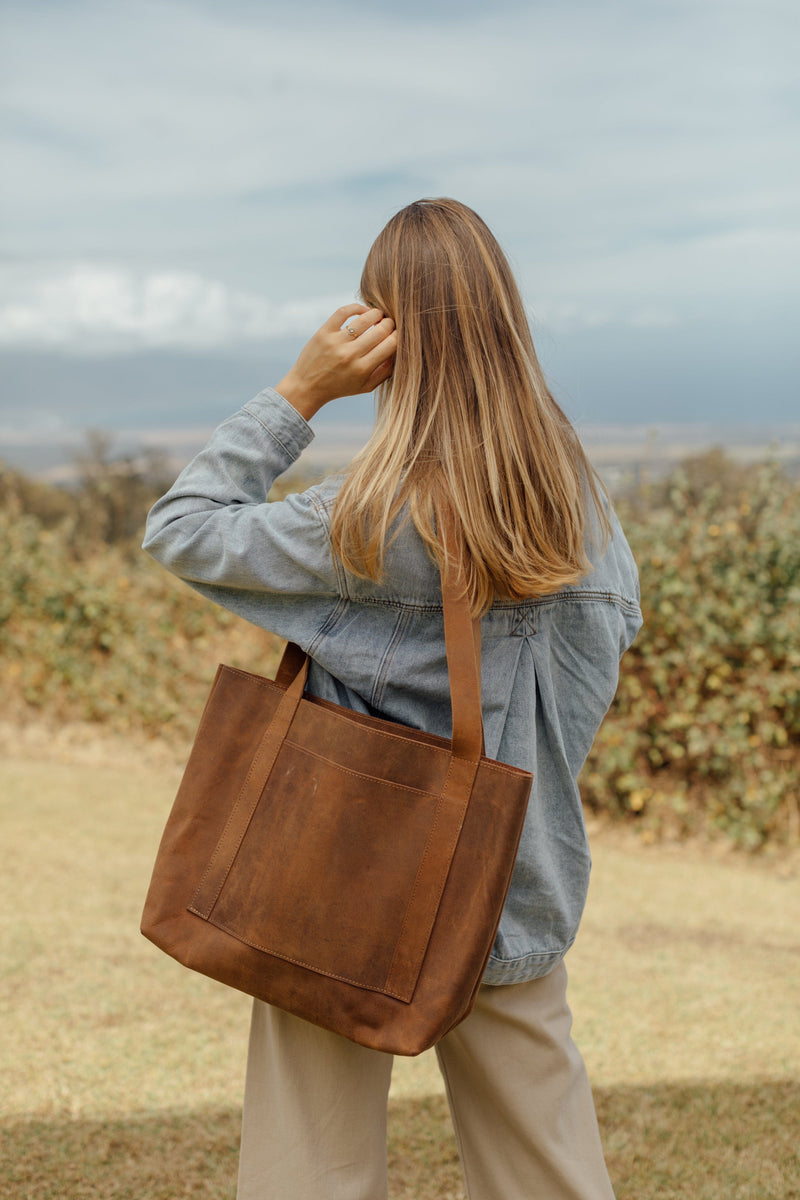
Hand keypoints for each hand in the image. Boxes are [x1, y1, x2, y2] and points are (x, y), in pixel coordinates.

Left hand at [275, 304, 396, 419]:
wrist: (307, 387)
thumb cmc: (339, 387)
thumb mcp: (365, 387)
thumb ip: (385, 372)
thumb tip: (400, 351)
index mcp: (363, 369)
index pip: (391, 345)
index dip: (399, 336)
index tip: (397, 335)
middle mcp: (350, 355)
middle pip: (381, 330)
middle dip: (390, 324)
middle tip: (389, 325)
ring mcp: (336, 342)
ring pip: (365, 318)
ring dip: (377, 314)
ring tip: (379, 316)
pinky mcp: (324, 332)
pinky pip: (344, 311)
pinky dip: (358, 307)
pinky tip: (364, 311)